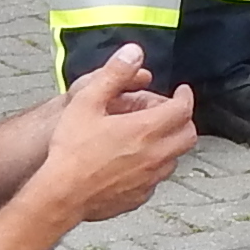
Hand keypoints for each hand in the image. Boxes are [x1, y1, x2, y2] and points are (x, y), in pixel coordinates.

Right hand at [36, 45, 193, 224]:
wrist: (61, 195)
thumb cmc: (70, 149)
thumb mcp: (87, 102)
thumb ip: (114, 74)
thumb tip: (134, 52)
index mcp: (146, 129)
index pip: (183, 109)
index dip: (185, 96)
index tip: (181, 91)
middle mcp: (155, 155)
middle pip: (188, 135)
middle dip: (183, 120)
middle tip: (170, 112)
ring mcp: (149, 179)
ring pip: (174, 158)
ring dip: (169, 144)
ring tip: (150, 136)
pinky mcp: (139, 197)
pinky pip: (156, 179)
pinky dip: (153, 167)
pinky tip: (134, 162)